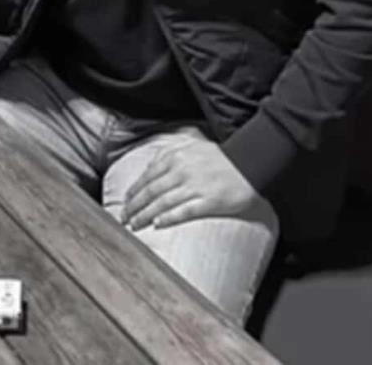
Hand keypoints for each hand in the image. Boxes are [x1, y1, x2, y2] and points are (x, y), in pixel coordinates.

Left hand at [121, 136, 261, 229]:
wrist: (248, 163)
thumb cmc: (218, 156)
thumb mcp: (189, 146)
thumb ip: (168, 154)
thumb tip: (149, 167)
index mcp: (175, 158)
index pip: (147, 177)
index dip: (133, 192)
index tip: (125, 203)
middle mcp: (181, 171)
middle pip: (151, 192)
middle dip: (134, 206)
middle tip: (124, 218)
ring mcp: (195, 187)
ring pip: (163, 203)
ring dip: (145, 215)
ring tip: (135, 225)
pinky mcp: (209, 201)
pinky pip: (184, 211)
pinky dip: (169, 218)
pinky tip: (157, 224)